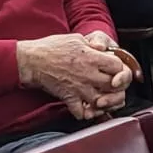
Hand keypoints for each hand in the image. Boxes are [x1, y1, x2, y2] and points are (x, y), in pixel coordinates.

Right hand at [17, 33, 131, 119]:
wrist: (32, 61)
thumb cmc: (51, 48)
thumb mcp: (76, 38)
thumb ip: (93, 44)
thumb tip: (104, 48)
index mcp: (91, 57)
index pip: (118, 66)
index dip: (120, 68)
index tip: (115, 68)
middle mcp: (88, 74)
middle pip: (115, 86)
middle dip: (117, 86)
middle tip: (113, 84)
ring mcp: (79, 89)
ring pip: (103, 102)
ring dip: (105, 101)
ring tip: (103, 97)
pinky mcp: (69, 99)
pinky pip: (83, 113)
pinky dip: (87, 113)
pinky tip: (87, 107)